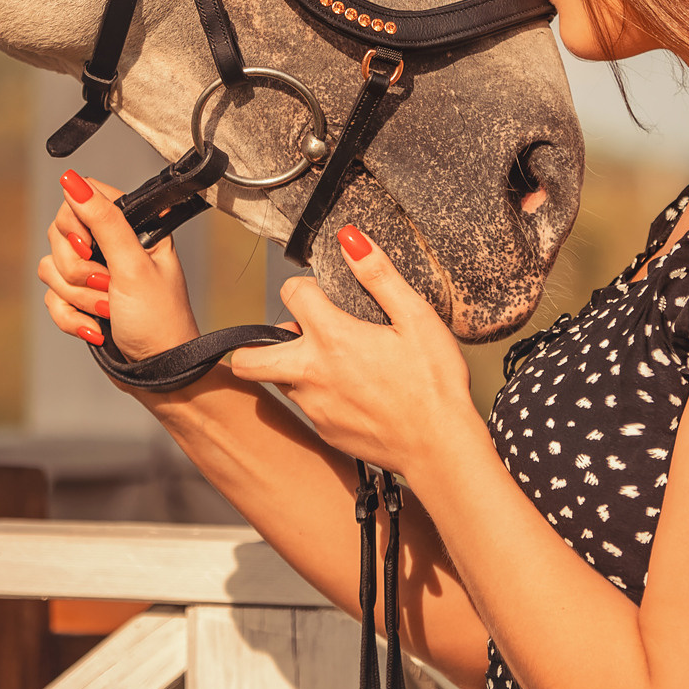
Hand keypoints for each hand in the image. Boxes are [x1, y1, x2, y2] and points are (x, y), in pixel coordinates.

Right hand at [36, 170, 201, 367]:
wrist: (158, 372)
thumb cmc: (159, 319)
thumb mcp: (133, 266)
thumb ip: (104, 221)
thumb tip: (73, 180)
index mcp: (131, 225)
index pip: (83, 198)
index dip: (76, 223)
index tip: (88, 247)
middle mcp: (110, 243)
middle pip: (59, 234)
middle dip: (77, 270)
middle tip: (106, 286)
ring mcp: (93, 271)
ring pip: (51, 268)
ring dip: (78, 298)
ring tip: (108, 312)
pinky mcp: (80, 298)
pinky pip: (52, 297)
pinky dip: (71, 317)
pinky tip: (97, 329)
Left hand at [225, 225, 487, 483]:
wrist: (441, 450)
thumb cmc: (434, 383)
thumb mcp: (417, 319)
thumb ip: (378, 275)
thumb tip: (350, 239)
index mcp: (332, 338)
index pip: (291, 294)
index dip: (307, 287)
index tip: (328, 295)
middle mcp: (311, 374)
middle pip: (248, 358)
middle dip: (258, 342)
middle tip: (296, 335)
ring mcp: (314, 408)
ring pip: (279, 382)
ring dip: (294, 367)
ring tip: (335, 363)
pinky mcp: (324, 432)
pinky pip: (306, 408)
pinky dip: (318, 396)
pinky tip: (354, 394)